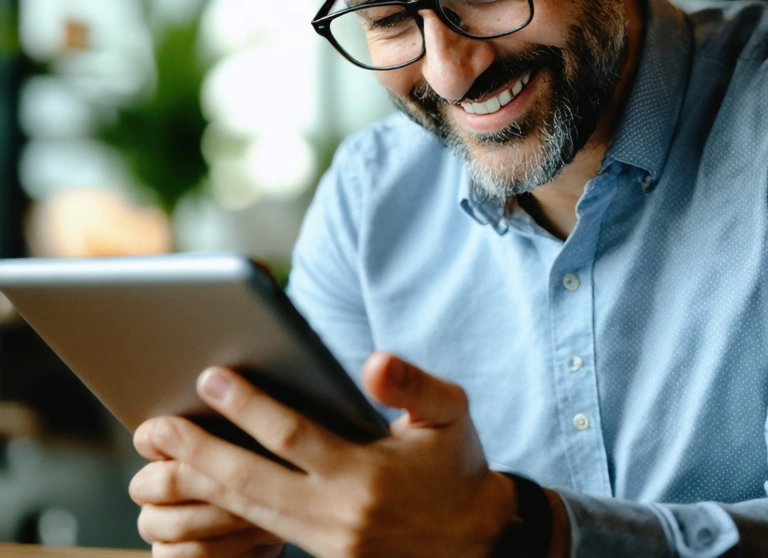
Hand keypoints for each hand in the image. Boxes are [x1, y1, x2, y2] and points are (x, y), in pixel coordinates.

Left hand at [129, 352, 516, 557]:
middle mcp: (337, 516)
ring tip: (163, 454)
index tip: (210, 377)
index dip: (248, 407)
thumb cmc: (459, 465)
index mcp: (365, 475)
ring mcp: (327, 547)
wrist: (479, 539)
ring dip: (201, 482)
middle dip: (198, 451)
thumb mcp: (451, 414)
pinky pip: (263, 534)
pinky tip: (200, 487)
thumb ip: (413, 384)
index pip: (291, 437)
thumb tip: (373, 362)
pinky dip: (226, 510)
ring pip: (247, 513)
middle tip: (155, 426)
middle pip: (249, 483)